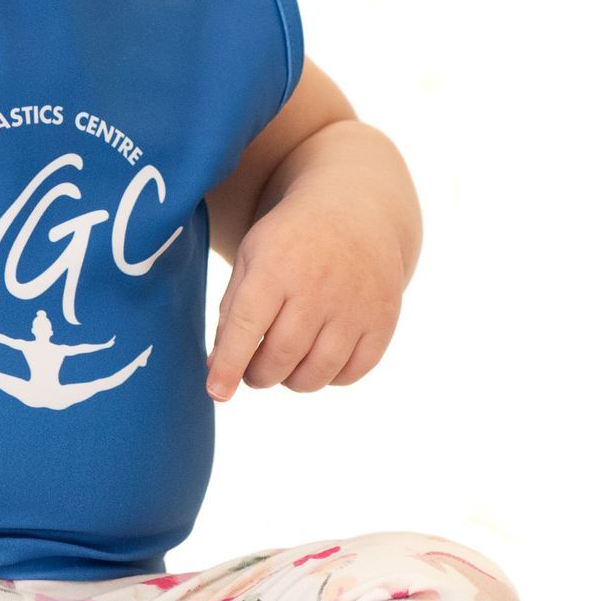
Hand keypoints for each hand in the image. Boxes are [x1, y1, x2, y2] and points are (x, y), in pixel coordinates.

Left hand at [206, 191, 405, 398]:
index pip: (247, 324)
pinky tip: (318, 359)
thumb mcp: (251, 257)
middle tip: (254, 371)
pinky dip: (329, 378)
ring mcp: (354, 304)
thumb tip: (217, 370)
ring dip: (292, 381)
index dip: (229, 364)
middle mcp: (317, 285)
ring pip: (317, 372)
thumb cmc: (290, 240)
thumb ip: (231, 311)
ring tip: (285, 365)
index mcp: (275, 265)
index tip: (217, 391)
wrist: (355, 209)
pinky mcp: (382, 319)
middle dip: (259, 376)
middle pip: (281, 356)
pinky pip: (352, 372)